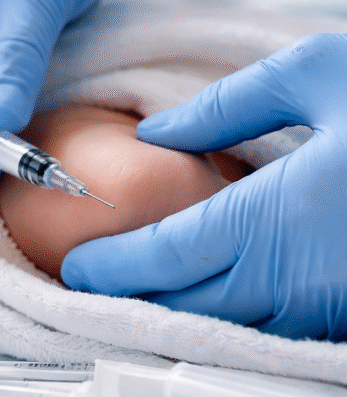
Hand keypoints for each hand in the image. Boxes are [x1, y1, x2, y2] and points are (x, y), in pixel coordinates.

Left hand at [63, 34, 346, 340]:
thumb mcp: (316, 72)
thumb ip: (225, 106)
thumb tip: (155, 137)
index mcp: (282, 211)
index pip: (167, 257)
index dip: (113, 267)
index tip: (76, 266)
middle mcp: (305, 271)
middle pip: (189, 305)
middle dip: (135, 298)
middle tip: (95, 281)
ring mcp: (337, 299)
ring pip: (232, 324)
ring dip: (179, 310)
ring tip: (141, 286)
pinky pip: (282, 325)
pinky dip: (236, 312)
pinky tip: (217, 286)